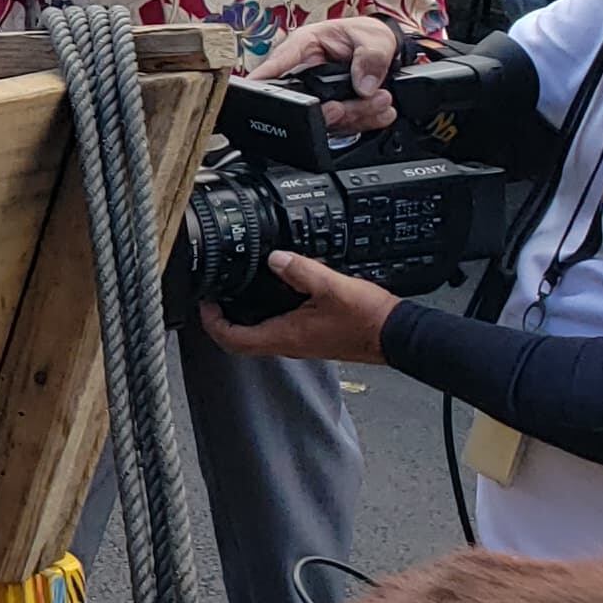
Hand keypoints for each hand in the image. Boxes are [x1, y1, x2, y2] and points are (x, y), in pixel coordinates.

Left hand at [201, 254, 399, 363]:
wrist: (398, 335)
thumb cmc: (368, 319)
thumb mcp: (331, 286)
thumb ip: (300, 270)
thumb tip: (275, 258)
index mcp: (285, 336)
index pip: (233, 339)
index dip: (212, 323)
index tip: (205, 303)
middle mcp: (289, 344)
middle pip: (242, 341)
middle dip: (222, 321)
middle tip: (215, 300)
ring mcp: (301, 342)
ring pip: (260, 336)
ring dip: (244, 319)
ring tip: (236, 296)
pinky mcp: (313, 338)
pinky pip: (279, 330)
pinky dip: (266, 316)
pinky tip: (273, 298)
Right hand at [248, 15, 404, 136]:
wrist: (386, 51)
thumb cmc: (367, 36)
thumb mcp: (373, 38)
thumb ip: (370, 58)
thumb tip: (364, 85)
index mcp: (303, 46)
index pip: (275, 65)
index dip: (261, 84)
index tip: (257, 97)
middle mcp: (304, 72)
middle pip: (301, 102)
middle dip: (330, 110)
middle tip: (351, 106)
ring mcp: (316, 95)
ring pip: (323, 119)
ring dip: (355, 115)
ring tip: (381, 101)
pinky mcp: (330, 110)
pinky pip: (342, 126)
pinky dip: (364, 122)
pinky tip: (380, 111)